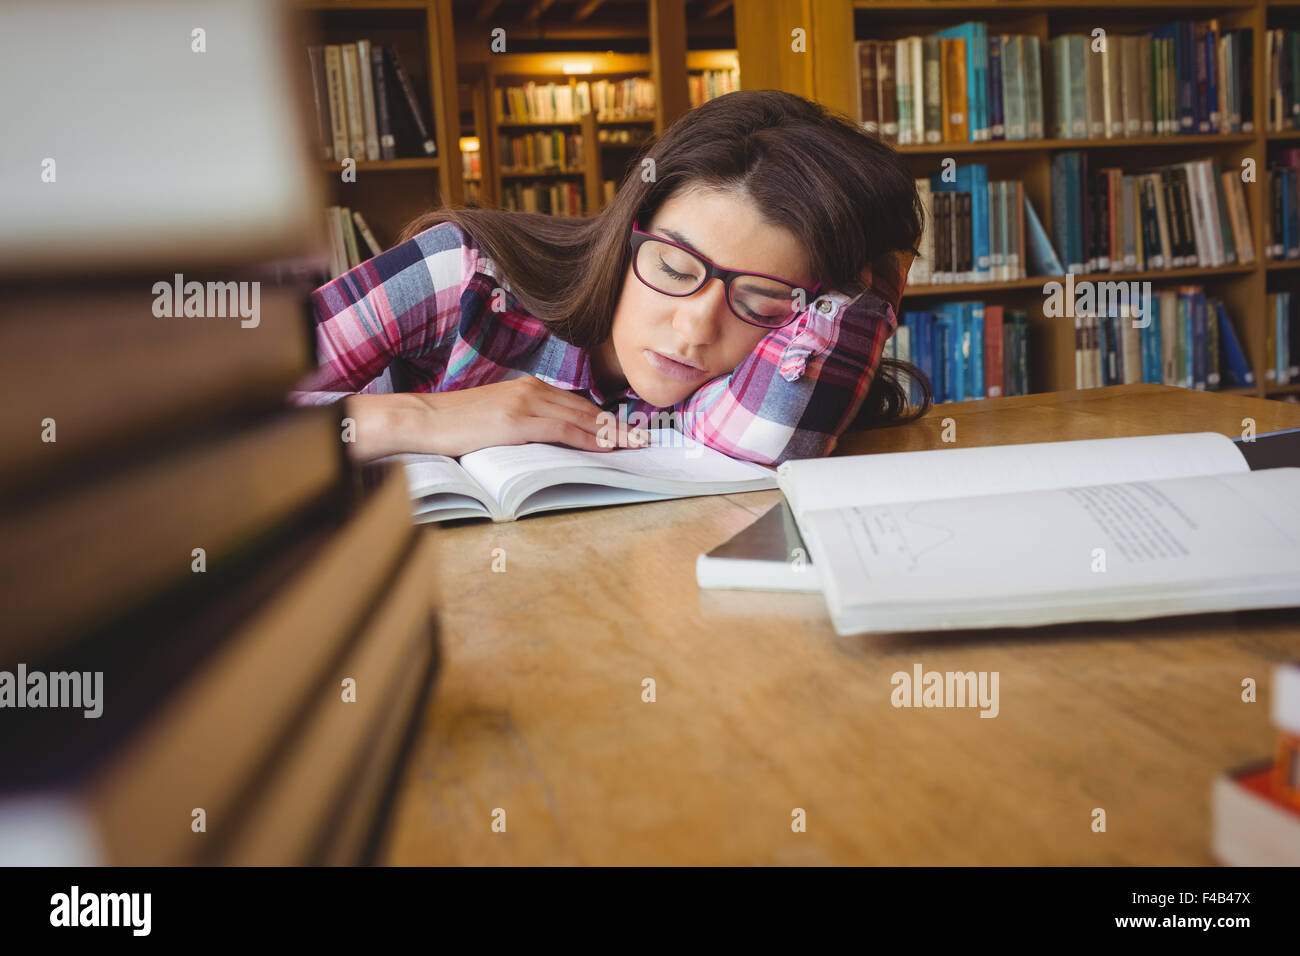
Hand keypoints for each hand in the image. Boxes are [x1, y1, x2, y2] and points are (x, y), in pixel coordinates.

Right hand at [389, 376, 650, 458]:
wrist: (424, 419)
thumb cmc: (456, 424)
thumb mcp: (497, 417)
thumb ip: (526, 421)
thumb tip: (552, 437)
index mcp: (528, 388)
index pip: (577, 404)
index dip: (605, 418)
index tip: (627, 431)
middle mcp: (532, 390)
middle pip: (586, 409)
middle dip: (617, 426)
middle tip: (643, 439)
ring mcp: (525, 403)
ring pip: (581, 417)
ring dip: (611, 432)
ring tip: (634, 445)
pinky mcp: (517, 420)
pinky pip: (563, 429)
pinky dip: (589, 437)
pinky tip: (606, 446)